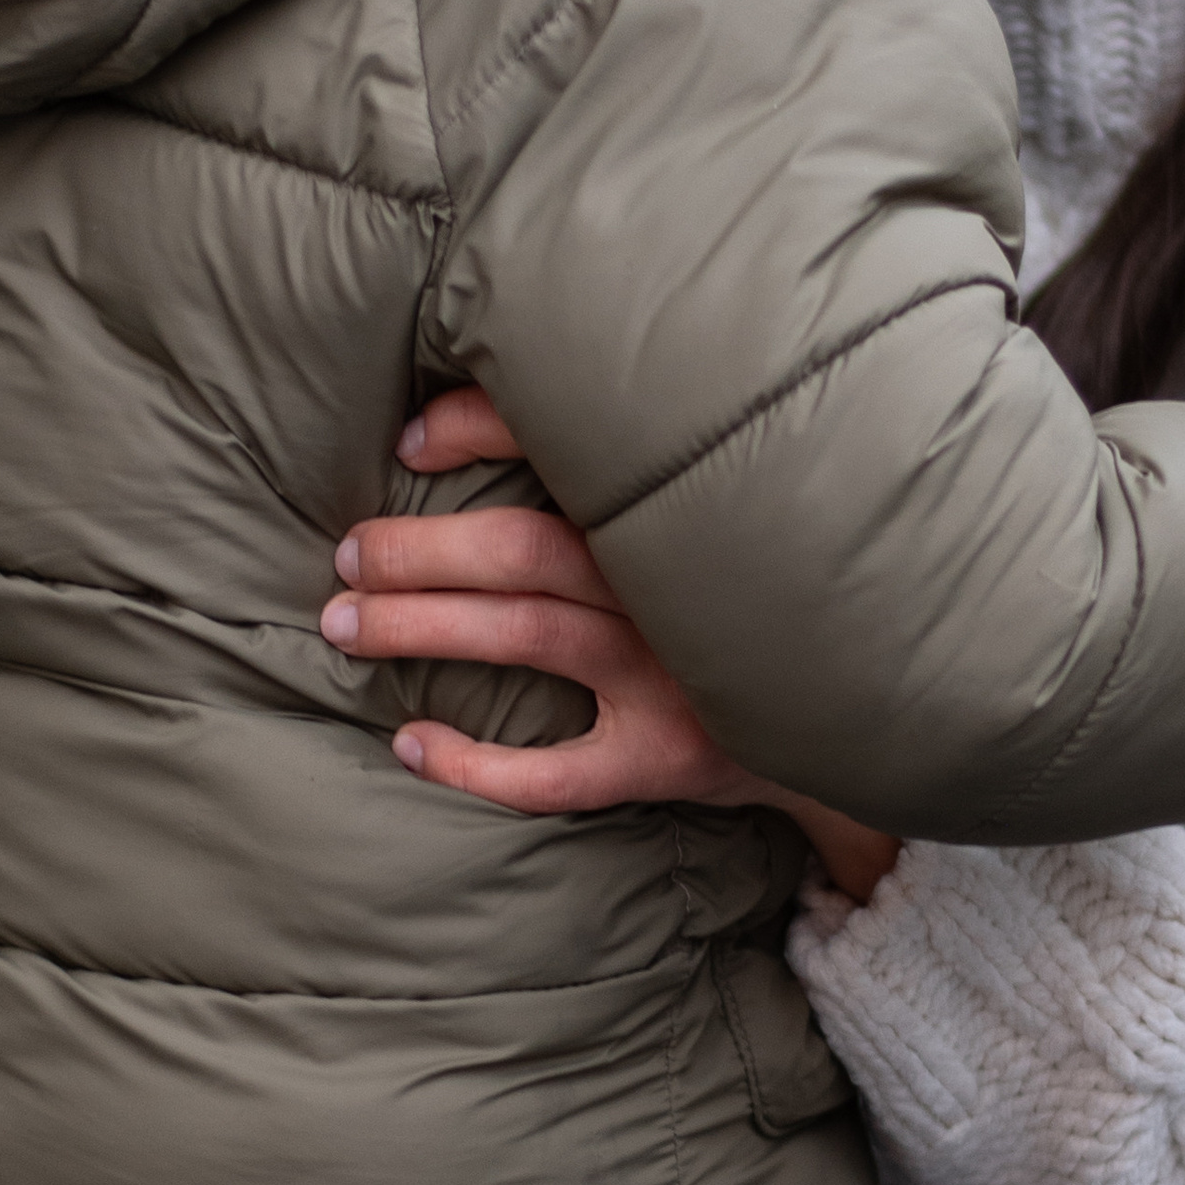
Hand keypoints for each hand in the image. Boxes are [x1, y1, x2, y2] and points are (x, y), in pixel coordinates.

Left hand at [326, 459, 899, 902]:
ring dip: (419, 626)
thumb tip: (484, 412)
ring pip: (523, 638)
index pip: (570, 445)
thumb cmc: (738, 589)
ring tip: (343, 622)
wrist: (841, 707)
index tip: (410, 443)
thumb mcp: (703, 512)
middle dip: (418, 548)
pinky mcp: (661, 759)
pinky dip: (472, 761)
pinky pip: (552, 773)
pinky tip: (409, 742)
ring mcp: (667, 679)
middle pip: (522, 551)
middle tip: (345, 554)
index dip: (482, 430)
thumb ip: (625, 466)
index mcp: (673, 513)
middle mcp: (669, 588)